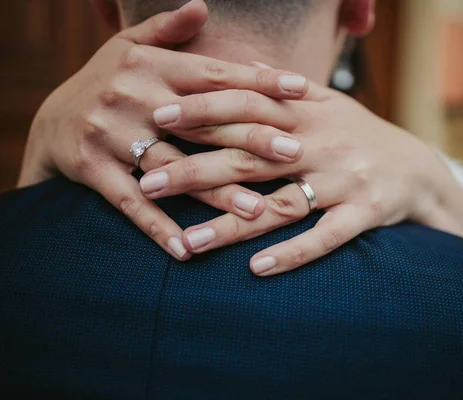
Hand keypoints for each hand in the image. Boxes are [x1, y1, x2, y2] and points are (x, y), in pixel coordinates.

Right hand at [18, 1, 308, 260]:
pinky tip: (187, 250)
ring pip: (173, 166)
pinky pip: (130, 202)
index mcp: (152, 66)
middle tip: (295, 153)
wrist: (51, 117)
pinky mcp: (92, 168)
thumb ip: (168, 28)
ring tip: (256, 210)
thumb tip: (202, 5)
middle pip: (203, 122)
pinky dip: (157, 226)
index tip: (302, 89)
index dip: (260, 80)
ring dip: (215, 191)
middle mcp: (134, 97)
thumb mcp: (131, 47)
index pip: (216, 74)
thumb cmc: (108, 81)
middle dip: (251, 138)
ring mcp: (112, 134)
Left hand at [140, 75, 462, 275]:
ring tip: (189, 241)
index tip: (157, 118)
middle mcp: (322, 144)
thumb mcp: (329, 102)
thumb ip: (286, 86)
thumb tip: (244, 64)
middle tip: (149, 182)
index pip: (247, 106)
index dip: (203, 110)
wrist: (420, 169)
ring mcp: (343, 181)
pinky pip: (324, 237)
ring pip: (281, 203)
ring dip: (234, 223)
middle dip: (197, 169)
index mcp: (309, 113)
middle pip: (251, 156)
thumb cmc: (362, 135)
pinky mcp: (363, 214)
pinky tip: (257, 269)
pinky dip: (292, 253)